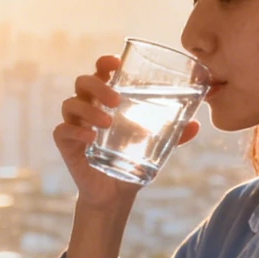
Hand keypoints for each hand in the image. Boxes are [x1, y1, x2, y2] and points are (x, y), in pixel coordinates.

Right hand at [54, 55, 199, 209]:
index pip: (99, 72)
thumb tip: (196, 124)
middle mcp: (88, 108)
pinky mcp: (66, 145)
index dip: (104, 63)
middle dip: (98, 86)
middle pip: (83, 82)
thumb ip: (174, 133)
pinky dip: (76, 131)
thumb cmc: (132, 162)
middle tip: (115, 100)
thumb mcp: (157, 145)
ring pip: (70, 104)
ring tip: (107, 122)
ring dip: (89, 109)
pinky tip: (90, 138)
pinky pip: (62, 131)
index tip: (115, 63)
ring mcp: (75, 125)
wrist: (116, 194)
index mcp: (106, 101)